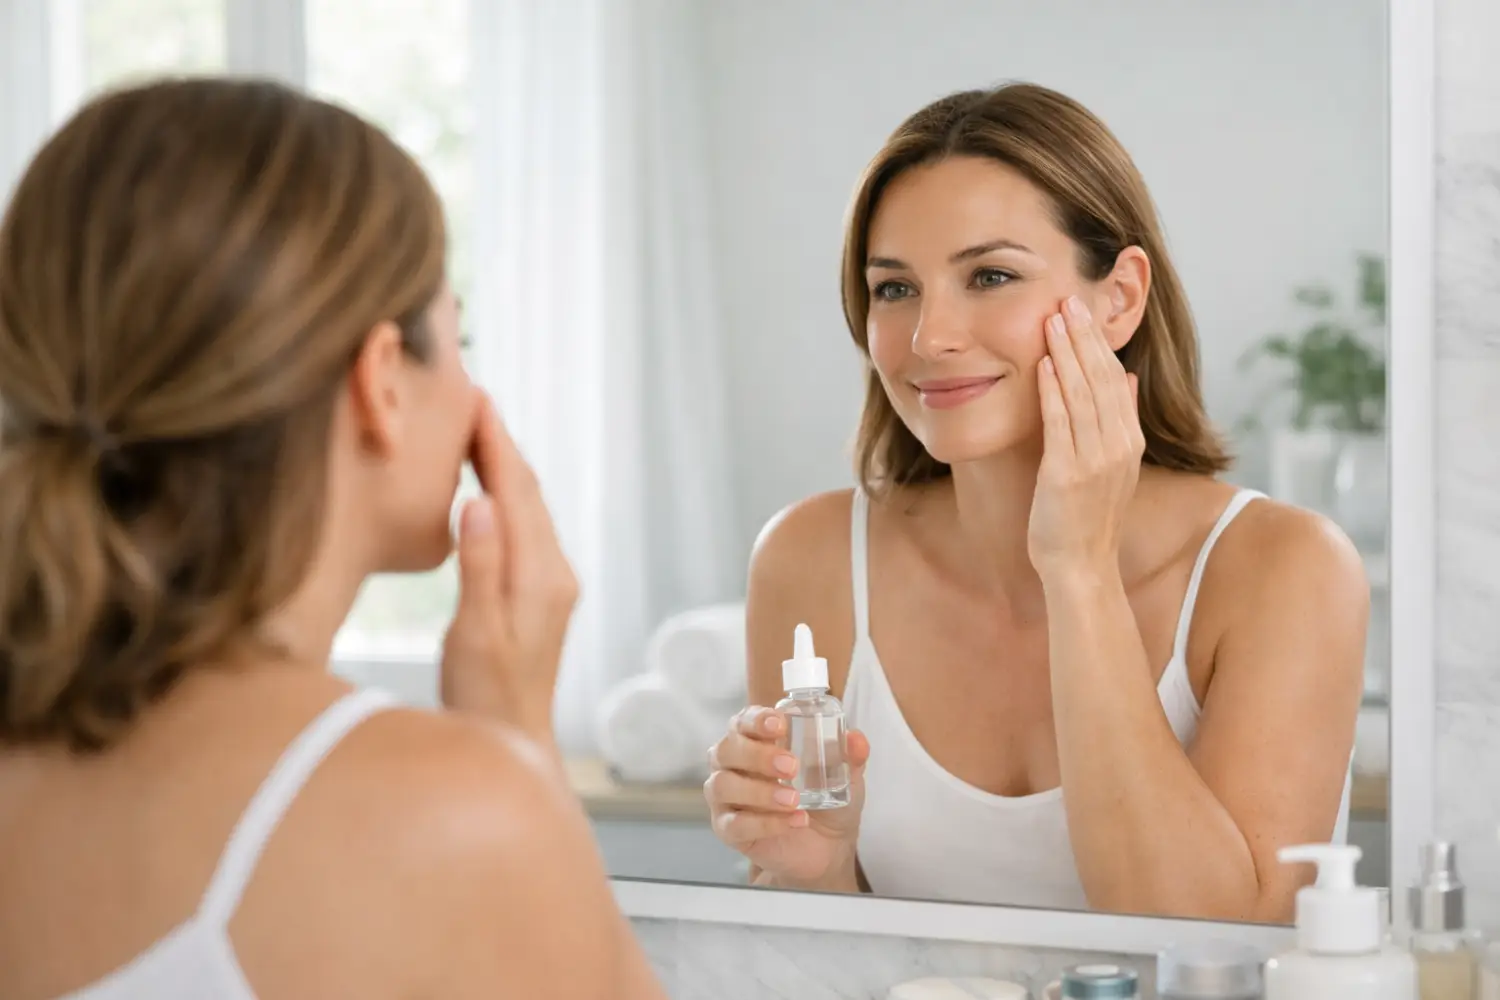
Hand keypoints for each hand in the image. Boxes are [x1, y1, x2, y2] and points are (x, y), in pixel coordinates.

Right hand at [441, 394, 578, 741]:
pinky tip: (485, 489)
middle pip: (527, 491)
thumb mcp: (475, 634)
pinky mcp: (540, 595)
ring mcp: (551, 583)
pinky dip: (505, 496)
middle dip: (500, 443)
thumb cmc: (485, 698)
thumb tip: (480, 501)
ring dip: (503, 465)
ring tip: (475, 429)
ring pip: (528, 507)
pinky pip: (524, 527)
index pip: (516, 490)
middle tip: (471, 398)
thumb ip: (480, 567)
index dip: (495, 442)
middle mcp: (554, 571)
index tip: (474, 398)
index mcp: (540, 575)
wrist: (512, 744)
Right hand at [704, 706, 870, 888]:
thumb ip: (850, 756)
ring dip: (759, 791)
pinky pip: (734, 824)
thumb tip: (856, 739)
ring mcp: (727, 799)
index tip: (779, 724)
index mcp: (755, 741)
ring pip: (722, 785)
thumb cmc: (826, 799)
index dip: (755, 719)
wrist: (827, 847)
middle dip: (757, 755)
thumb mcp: (845, 776)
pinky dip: (765, 823)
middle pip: (726, 750)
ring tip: (794, 799)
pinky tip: (794, 821)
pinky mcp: (729, 830)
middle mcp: (733, 765)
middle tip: (792, 766)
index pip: (742, 721)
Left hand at [1027, 296, 1143, 580]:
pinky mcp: (1067, 475)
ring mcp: (1095, 461)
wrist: (1081, 566)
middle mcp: (1118, 446)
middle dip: (1084, 337)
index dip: (1097, 342)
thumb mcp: (1112, 465)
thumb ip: (1119, 420)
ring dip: (1067, 353)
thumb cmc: (1086, 517)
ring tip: (1054, 318)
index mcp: (1129, 441)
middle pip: (1101, 379)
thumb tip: (1124, 376)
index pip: (1113, 379)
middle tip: (1068, 299)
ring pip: (1082, 395)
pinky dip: (1052, 392)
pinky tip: (1043, 364)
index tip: (1082, 310)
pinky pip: (1060, 424)